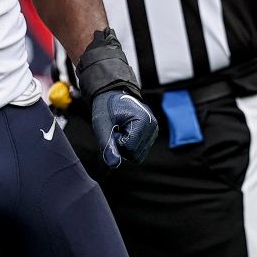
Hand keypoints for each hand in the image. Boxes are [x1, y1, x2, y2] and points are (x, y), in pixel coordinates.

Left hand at [73, 28, 158, 168]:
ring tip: (119, 128)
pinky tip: (124, 130)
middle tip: (114, 129)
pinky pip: (139, 149)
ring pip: (137, 154)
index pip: (130, 151)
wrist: (113, 91)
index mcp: (143, 121)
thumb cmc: (106, 104)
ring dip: (125, 145)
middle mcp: (152, 126)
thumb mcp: (102, 123)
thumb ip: (106, 143)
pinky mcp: (151, 132)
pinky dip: (130, 143)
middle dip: (121, 146)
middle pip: (135, 155)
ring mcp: (154, 129)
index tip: (112, 129)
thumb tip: (113, 165)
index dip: (116, 143)